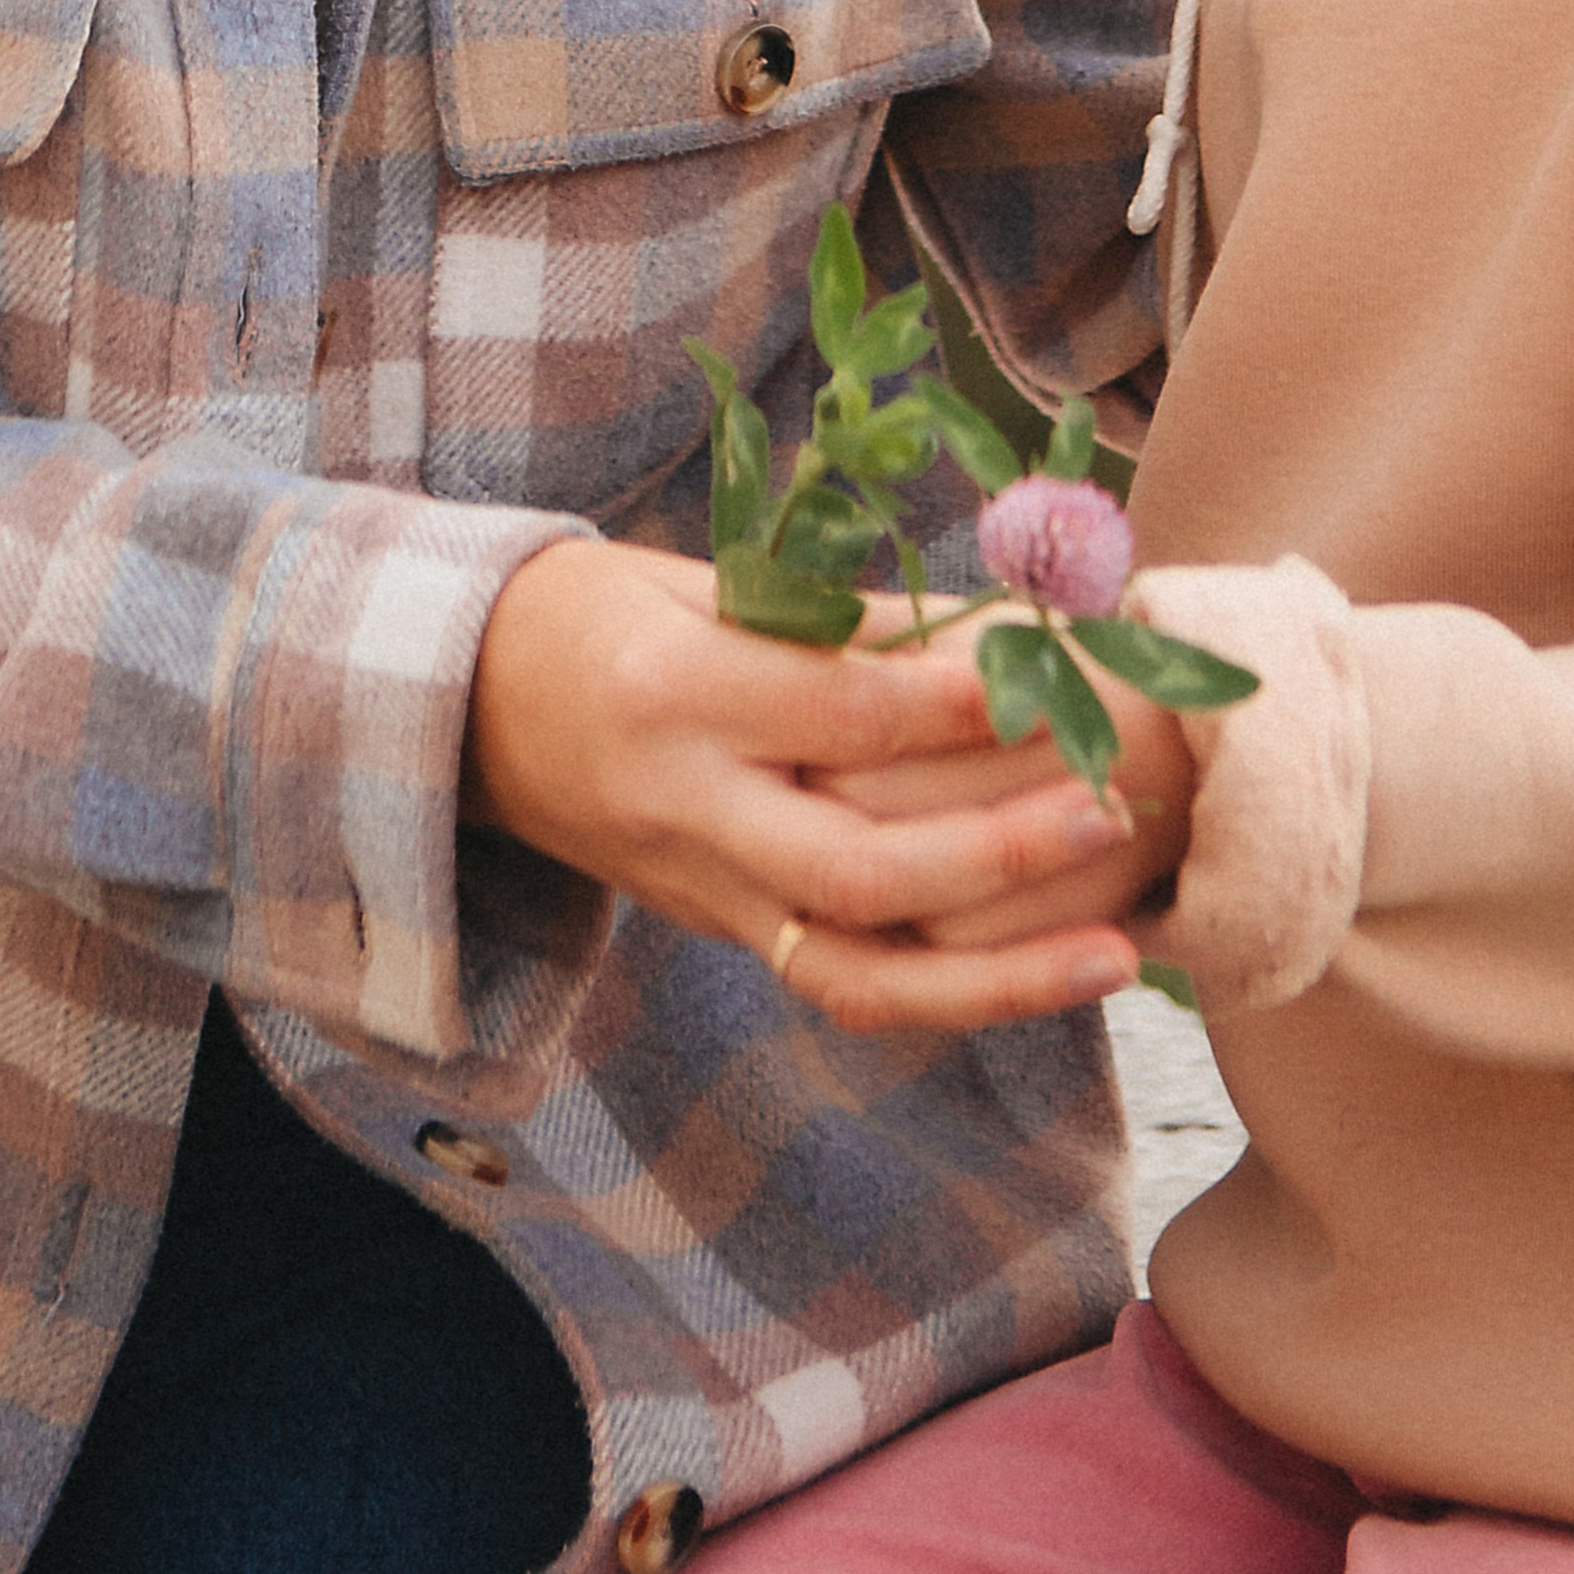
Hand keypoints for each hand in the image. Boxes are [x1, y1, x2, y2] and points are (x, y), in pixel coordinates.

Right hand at [463, 541, 1145, 1031]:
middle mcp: (687, 809)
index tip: (1050, 679)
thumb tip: (989, 629)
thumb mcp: (694, 579)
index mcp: (675, 694)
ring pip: (852, 968)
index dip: (947, 703)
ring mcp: (700, 889)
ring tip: (1118, 953)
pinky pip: (837, 981)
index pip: (830, 712)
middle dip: (995, 854)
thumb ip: (834, 616)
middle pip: (853, 867)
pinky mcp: (717, 931)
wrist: (456, 707)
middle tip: (1108, 811)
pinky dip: (946, 994)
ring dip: (997, 976)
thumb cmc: (593, 614)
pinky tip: (1046, 979)